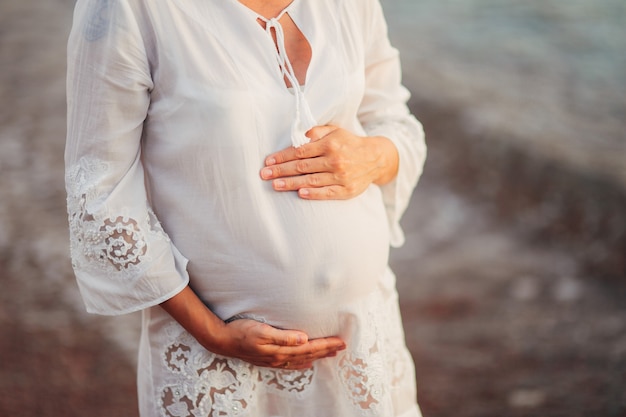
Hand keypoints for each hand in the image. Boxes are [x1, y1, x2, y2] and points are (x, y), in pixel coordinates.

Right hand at [160, 286, 345, 370]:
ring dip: (317, 356)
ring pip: (301, 359)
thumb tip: (304, 338)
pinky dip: (301, 363)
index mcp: (281, 350)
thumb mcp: (262, 330)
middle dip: (326, 350)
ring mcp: (274, 360)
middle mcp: (279, 357)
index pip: (309, 347)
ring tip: (331, 354)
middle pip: (308, 354)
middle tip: (342, 346)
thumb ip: (283, 336)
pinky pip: (290, 363)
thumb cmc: (241, 331)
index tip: (341, 341)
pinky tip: (306, 363)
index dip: (326, 344)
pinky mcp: (268, 359)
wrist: (222, 340)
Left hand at [260, 125, 398, 199]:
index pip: (300, 151)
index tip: (268, 161)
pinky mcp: (346, 190)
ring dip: (291, 183)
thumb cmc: (350, 143)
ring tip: (275, 185)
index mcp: (330, 144)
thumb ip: (316, 132)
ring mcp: (341, 176)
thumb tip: (298, 135)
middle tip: (264, 175)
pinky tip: (299, 194)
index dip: (283, 156)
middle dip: (281, 170)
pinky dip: (313, 194)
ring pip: (311, 181)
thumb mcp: (335, 131)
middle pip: (302, 166)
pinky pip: (327, 193)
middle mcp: (334, 160)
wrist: (376, 158)